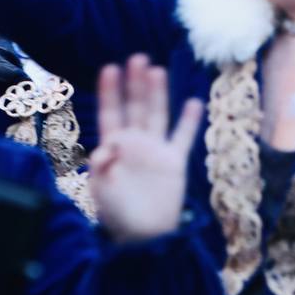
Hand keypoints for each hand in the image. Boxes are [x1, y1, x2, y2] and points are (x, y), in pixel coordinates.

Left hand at [90, 54, 203, 243]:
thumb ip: (101, 168)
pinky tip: (193, 101)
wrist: (144, 237)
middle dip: (135, 83)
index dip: (109, 92)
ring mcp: (155, 149)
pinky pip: (182, 137)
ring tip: (157, 70)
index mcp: (113, 146)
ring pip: (157, 114)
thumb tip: (106, 148)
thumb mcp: (101, 190)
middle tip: (137, 58)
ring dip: (157, 93)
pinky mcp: (174, 161)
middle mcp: (135, 142)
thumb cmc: (117, 213)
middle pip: (135, 106)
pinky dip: (189, 120)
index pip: (110, 112)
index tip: (109, 68)